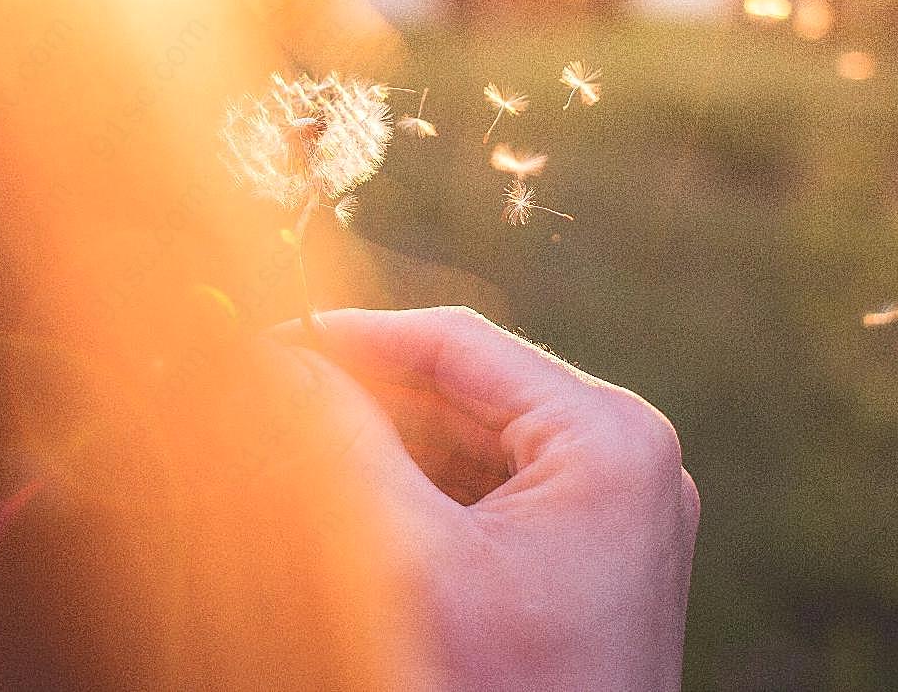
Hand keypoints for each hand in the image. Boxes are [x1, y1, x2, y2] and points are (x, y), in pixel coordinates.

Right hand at [272, 307, 698, 690]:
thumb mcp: (409, 561)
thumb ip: (339, 444)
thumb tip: (274, 361)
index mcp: (611, 437)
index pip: (462, 347)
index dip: (356, 336)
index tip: (268, 340)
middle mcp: (629, 454)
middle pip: (471, 391)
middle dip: (369, 396)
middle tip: (268, 395)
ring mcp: (618, 503)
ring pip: (477, 439)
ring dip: (390, 441)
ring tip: (298, 447)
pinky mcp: (594, 546)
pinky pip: (498, 487)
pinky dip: (426, 486)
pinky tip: (358, 494)